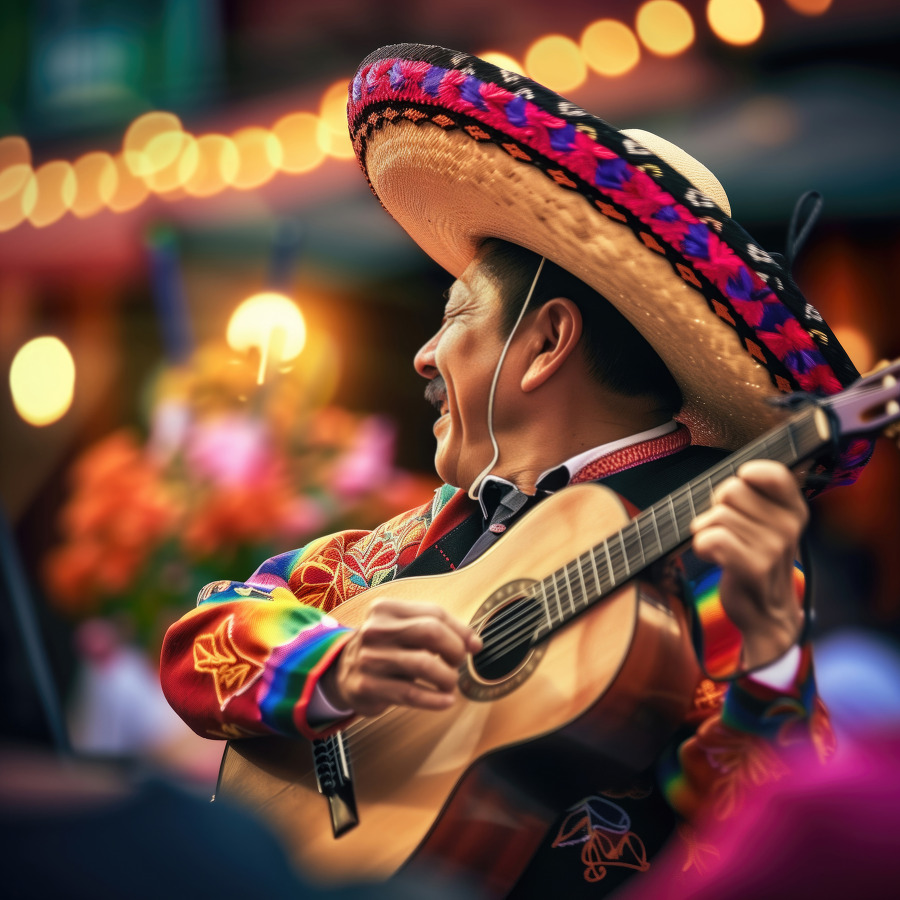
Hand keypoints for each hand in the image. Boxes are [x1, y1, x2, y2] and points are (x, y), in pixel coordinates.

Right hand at [319, 599, 482, 716]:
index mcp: (386, 609)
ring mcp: (369, 658)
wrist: (341, 672)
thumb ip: (439, 630)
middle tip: (458, 663)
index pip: (434, 613)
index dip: (460, 630)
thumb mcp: (404, 630)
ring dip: (447, 677)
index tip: (473, 645)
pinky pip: (411, 693)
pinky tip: (445, 700)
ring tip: (449, 683)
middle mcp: (375, 629)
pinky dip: (435, 699)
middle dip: (454, 650)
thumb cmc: (384, 649)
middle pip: (430, 632)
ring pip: (424, 664)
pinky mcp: (367, 686)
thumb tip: (475, 643)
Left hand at [689, 460, 808, 669]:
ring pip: (716, 516)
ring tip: (722, 548)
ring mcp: (774, 548)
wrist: (766, 615)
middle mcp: (789, 526)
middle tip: (729, 532)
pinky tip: (713, 557)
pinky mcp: (753, 568)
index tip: (741, 501)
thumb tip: (742, 473)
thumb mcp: (767, 523)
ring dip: (707, 531)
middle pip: (730, 490)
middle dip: (718, 509)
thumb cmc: (757, 559)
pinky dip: (702, 546)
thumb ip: (756, 494)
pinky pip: (711, 538)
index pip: (771, 473)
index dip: (745, 479)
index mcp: (794, 509)